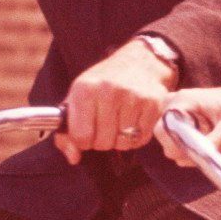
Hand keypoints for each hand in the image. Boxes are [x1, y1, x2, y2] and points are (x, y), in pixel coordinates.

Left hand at [59, 35, 180, 156]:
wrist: (139, 62)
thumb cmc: (103, 83)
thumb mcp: (78, 98)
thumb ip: (67, 131)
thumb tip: (73, 157)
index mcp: (85, 89)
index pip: (80, 137)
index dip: (82, 140)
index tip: (87, 131)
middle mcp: (109, 92)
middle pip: (102, 143)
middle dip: (102, 140)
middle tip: (105, 125)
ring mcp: (133, 98)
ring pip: (122, 143)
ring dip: (120, 139)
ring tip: (120, 122)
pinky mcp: (153, 105)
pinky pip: (140, 140)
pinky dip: (136, 137)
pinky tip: (133, 121)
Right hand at [161, 69, 220, 160]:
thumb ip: (213, 143)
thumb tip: (196, 158)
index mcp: (184, 100)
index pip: (162, 128)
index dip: (175, 146)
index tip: (195, 153)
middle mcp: (174, 102)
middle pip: (163, 136)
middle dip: (184, 149)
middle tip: (209, 151)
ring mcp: (175, 109)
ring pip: (171, 140)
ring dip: (190, 149)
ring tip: (214, 143)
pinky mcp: (179, 118)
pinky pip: (177, 139)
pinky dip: (191, 146)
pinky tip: (209, 142)